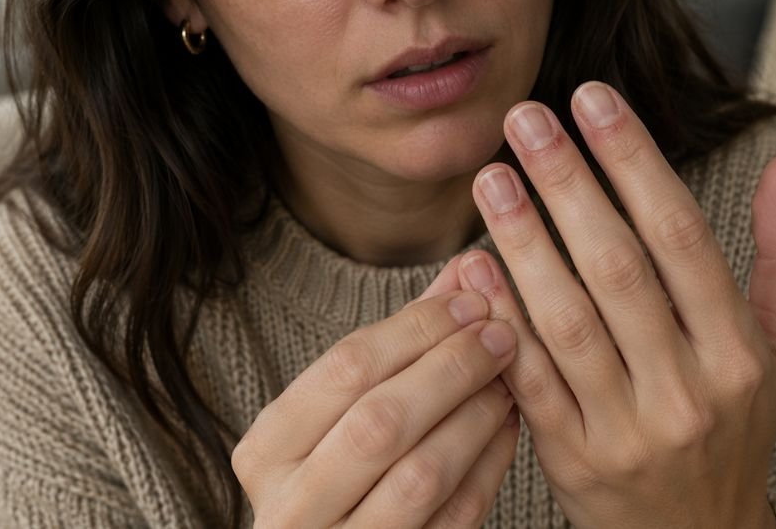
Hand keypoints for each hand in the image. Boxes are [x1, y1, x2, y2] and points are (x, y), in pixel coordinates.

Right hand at [232, 280, 519, 527]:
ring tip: (507, 378)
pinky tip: (507, 426)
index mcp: (268, 449)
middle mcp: (290, 509)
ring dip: (474, 417)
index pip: (346, 368)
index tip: (469, 301)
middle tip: (500, 334)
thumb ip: (401, 339)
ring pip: (419, 475)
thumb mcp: (344, 405)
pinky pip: (453, 520)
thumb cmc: (335, 466)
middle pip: (381, 420)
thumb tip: (463, 271)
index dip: (415, 329)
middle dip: (450, 368)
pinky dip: (487, 467)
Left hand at [459, 81, 775, 528]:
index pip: (680, 234)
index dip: (634, 160)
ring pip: (568, 318)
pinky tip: (473, 263)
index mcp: (739, 348)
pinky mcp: (573, 454)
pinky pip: (530, 377)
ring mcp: (628, 424)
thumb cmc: (735, 423)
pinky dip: (500, 319)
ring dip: (524, 241)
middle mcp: (688, 385)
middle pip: (618, 265)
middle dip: (567, 182)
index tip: (592, 99)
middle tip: (524, 119)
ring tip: (490, 176)